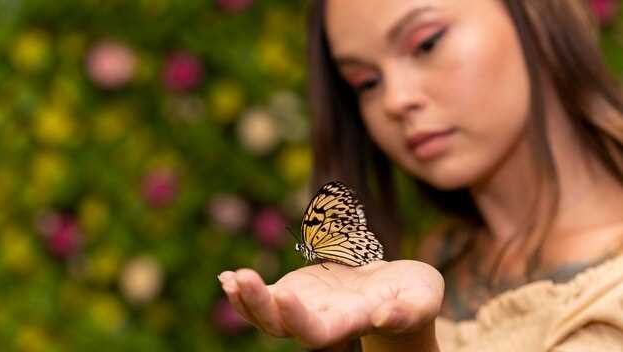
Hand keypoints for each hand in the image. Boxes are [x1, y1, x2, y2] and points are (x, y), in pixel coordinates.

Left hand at [218, 260, 443, 348]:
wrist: (397, 291)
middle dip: (258, 305)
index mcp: (350, 324)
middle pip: (281, 325)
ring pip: (268, 313)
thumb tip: (383, 319)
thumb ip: (406, 312)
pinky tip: (227, 278)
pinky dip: (246, 289)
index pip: (318, 332)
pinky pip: (266, 295)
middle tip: (240, 278)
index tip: (284, 293)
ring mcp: (306, 307)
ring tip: (230, 279)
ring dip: (246, 299)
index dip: (298, 318)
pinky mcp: (298, 291)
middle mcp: (322, 321)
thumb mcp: (422, 299)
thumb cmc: (415, 295)